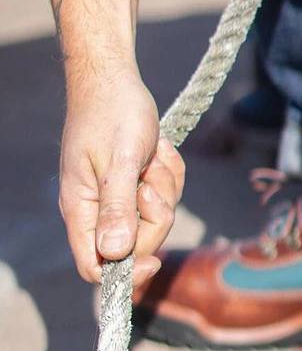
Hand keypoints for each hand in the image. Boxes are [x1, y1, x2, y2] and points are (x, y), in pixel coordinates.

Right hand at [52, 0, 184, 286]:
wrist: (115, 77)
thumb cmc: (112, 112)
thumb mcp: (121, 159)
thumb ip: (118, 206)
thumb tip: (114, 254)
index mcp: (82, 209)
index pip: (96, 267)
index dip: (125, 273)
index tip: (154, 260)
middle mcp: (97, 209)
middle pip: (136, 246)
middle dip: (154, 216)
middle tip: (149, 179)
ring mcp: (119, 197)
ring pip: (156, 220)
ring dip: (165, 188)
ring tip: (153, 157)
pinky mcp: (137, 185)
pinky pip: (166, 198)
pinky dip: (170, 175)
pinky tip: (160, 151)